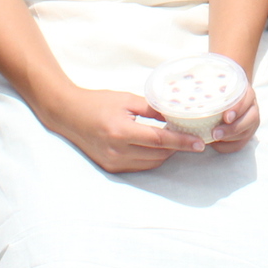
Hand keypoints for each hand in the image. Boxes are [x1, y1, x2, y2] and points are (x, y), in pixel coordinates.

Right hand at [44, 87, 205, 173]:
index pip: (159, 141)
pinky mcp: (110, 168)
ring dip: (165, 154)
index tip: (199, 143)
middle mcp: (117, 152)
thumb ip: (152, 108)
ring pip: (151, 164)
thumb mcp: (126, 99)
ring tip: (174, 140)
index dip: (181, 142)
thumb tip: (176, 114)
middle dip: (176, 147)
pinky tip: (156, 147)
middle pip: (158, 155)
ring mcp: (113, 163)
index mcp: (121, 132)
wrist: (68, 115)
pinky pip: (139, 167)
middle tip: (188, 134)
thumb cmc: (98, 102)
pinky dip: (151, 158)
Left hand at [208, 83, 259, 152]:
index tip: (226, 117)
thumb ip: (210, 86)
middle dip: (233, 129)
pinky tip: (215, 144)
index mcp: (247, 92)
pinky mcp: (247, 134)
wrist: (231, 95)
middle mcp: (253, 107)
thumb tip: (190, 88)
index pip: (247, 100)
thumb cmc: (220, 89)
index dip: (238, 109)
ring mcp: (252, 122)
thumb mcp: (218, 84)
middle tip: (215, 133)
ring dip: (229, 139)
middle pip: (250, 120)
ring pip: (246, 133)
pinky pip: (240, 144)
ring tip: (213, 139)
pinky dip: (227, 146)